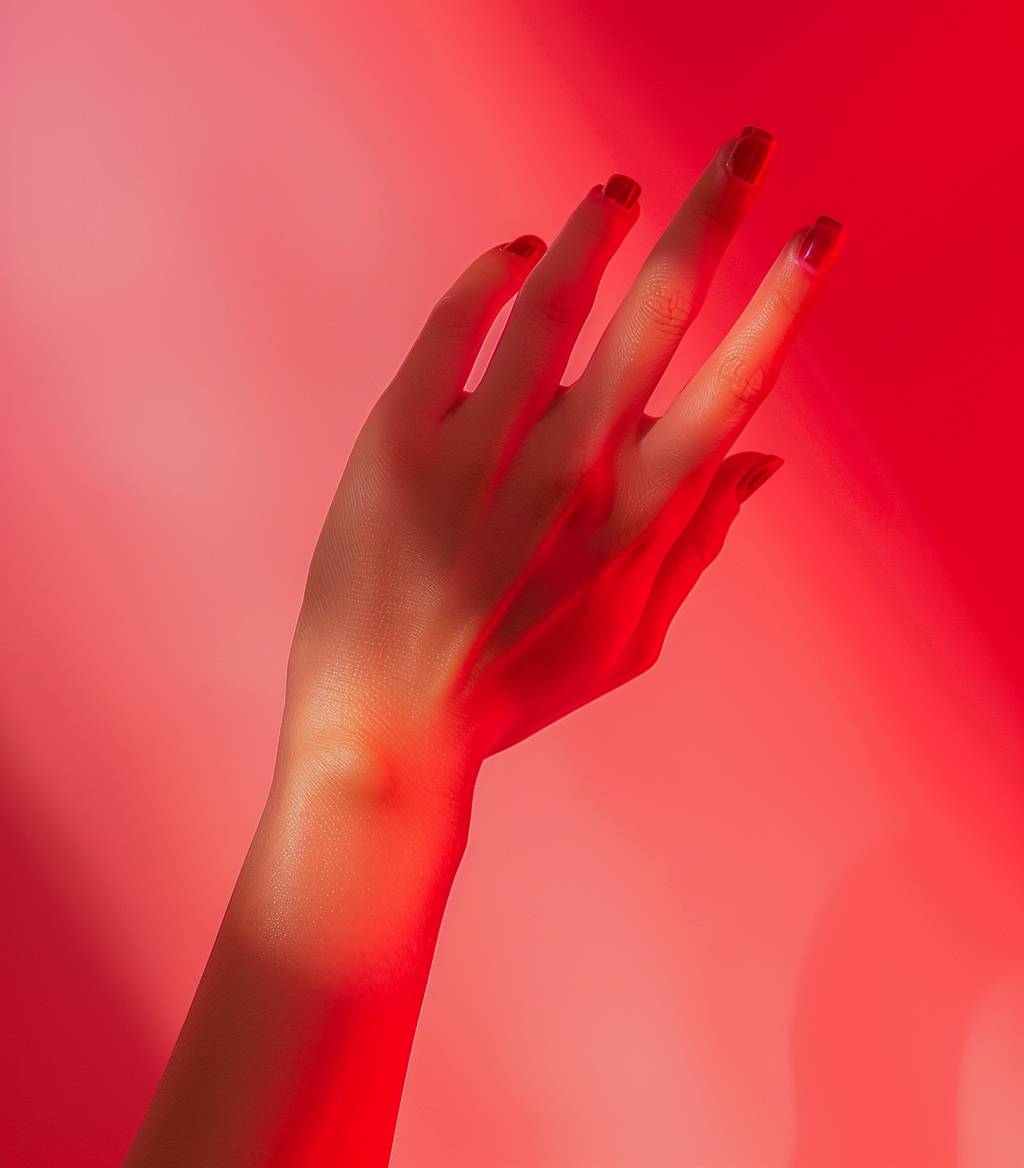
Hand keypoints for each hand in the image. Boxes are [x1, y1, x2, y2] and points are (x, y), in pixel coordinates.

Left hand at [282, 128, 842, 797]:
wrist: (389, 724)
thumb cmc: (515, 686)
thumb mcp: (632, 638)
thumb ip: (701, 545)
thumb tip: (769, 463)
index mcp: (638, 520)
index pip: (733, 385)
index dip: (782, 302)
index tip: (812, 237)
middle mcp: (571, 472)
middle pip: (659, 313)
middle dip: (714, 214)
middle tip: (743, 148)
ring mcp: (482, 452)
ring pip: (556, 301)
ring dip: (598, 229)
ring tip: (619, 191)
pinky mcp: (399, 443)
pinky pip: (454, 328)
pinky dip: (492, 276)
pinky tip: (515, 253)